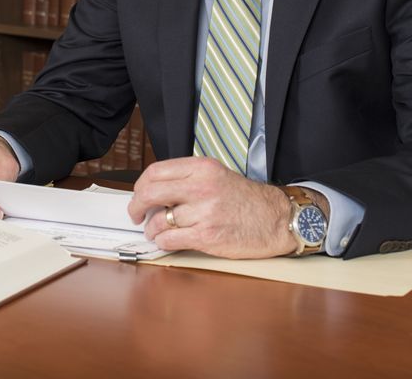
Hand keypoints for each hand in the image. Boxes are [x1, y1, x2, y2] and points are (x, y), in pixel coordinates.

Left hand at [127, 156, 295, 258]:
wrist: (276, 219)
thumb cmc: (246, 200)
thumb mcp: (217, 176)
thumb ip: (187, 179)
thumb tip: (154, 192)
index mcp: (201, 168)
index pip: (156, 172)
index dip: (140, 185)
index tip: (138, 194)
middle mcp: (201, 187)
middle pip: (150, 193)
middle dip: (136, 207)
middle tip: (135, 215)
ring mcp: (204, 212)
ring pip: (159, 221)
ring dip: (153, 229)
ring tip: (158, 231)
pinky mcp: (207, 236)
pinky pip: (170, 240)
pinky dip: (163, 242)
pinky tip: (169, 241)